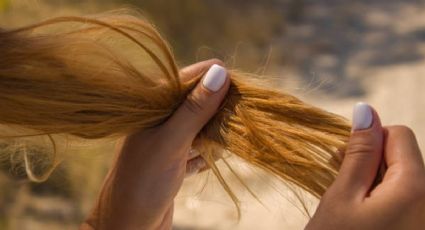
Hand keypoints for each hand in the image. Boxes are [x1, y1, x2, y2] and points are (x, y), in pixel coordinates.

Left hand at [81, 59, 229, 229]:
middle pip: (201, 102)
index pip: (190, 78)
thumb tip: (221, 71)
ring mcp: (169, 138)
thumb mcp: (171, 142)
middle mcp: (161, 117)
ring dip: (213, 137)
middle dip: (218, 113)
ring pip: (203, 126)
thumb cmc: (142, 182)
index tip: (241, 90)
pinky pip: (200, 147)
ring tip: (207, 151)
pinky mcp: (176, 158)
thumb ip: (195, 108)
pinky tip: (199, 165)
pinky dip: (205, 155)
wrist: (128, 226)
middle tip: (226, 127)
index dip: (216, 80)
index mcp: (152, 104)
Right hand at [306, 103, 424, 229]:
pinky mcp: (415, 224)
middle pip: (403, 155)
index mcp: (414, 188)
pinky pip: (404, 197)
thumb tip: (366, 111)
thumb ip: (359, 153)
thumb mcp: (342, 196)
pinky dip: (382, 197)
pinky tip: (363, 213)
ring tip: (351, 202)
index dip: (368, 140)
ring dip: (374, 180)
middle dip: (371, 161)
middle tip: (342, 182)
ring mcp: (423, 216)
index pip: (399, 134)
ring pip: (402, 176)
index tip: (344, 161)